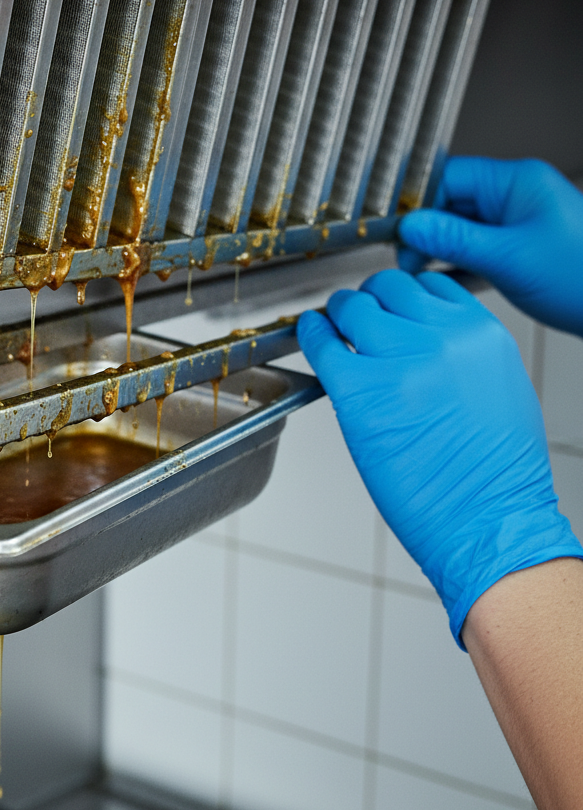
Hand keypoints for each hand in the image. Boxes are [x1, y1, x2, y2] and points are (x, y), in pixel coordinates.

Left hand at [298, 269, 582, 645]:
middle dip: (369, 301)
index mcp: (480, 333)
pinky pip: (321, 343)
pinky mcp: (359, 390)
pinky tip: (311, 335)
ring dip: (339, 315)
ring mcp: (398, 360)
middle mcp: (440, 337)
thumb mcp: (497, 389)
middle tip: (356, 318)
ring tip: (333, 328)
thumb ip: (462, 352)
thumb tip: (425, 337)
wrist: (490, 524)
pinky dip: (311, 334)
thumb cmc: (496, 474)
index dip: (401, 296)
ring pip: (352, 308)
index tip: (388, 308)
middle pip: (387, 288)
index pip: (428, 285)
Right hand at [398, 157, 582, 336]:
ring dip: (439, 251)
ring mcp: (518, 224)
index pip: (447, 177)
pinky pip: (476, 252)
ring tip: (421, 274)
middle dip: (424, 232)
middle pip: (450, 204)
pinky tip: (444, 284)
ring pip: (460, 230)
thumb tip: (410, 225)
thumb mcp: (507, 257)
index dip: (416, 203)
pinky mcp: (519, 251)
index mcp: (515, 183)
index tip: (396, 230)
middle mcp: (516, 197)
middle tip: (407, 259)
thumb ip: (453, 239)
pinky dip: (457, 267)